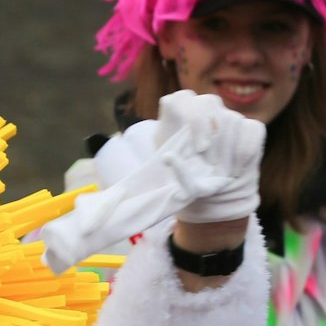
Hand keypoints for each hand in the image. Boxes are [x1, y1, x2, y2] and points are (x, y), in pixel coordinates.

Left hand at [36, 94, 264, 271]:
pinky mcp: (254, 134)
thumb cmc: (172, 191)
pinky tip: (233, 168)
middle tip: (194, 159)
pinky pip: (251, 132)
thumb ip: (111, 199)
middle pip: (205, 106)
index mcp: (176, 118)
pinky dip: (242, 149)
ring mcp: (232, 121)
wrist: (209, 202)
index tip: (173, 147)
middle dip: (198, 132)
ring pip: (229, 119)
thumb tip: (71, 224)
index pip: (178, 100)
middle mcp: (206, 112)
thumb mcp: (141, 189)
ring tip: (212, 169)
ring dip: (219, 145)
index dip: (177, 118)